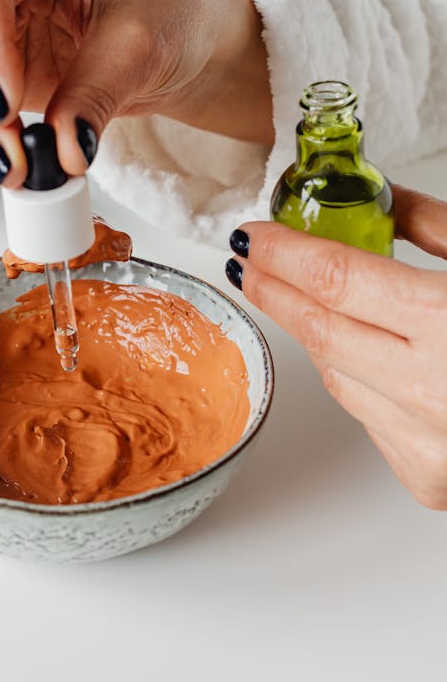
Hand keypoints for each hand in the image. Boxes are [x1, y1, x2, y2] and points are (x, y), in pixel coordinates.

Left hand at [225, 185, 446, 509]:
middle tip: (253, 261)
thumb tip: (378, 200)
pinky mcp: (428, 480)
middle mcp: (434, 397)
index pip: (337, 281)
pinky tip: (371, 352)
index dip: (285, 254)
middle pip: (320, 332)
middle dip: (276, 291)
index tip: (254, 234)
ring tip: (307, 296)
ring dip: (318, 332)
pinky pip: (367, 416)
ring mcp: (429, 448)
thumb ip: (436, 227)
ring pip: (336, 377)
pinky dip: (359, 377)